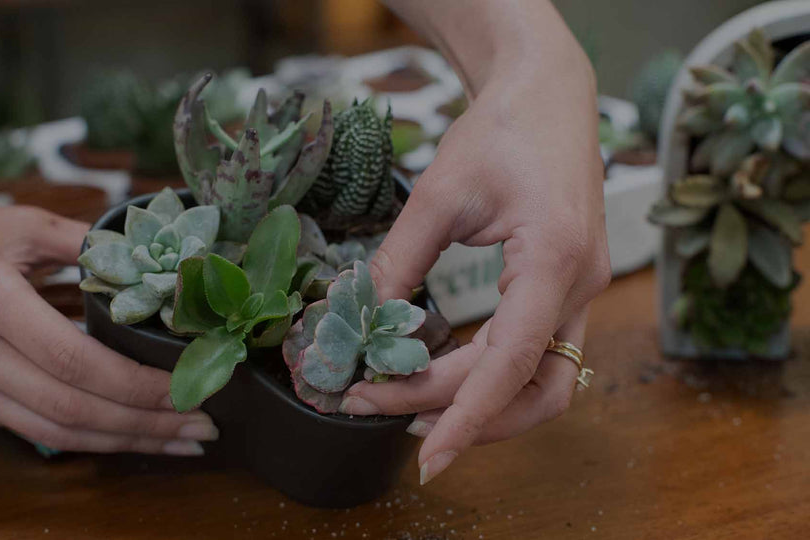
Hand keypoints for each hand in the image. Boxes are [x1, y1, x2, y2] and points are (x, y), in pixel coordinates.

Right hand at [0, 186, 215, 454]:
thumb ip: (85, 243)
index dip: (138, 385)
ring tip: (179, 441)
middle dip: (147, 424)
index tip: (190, 388)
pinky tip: (127, 434)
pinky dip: (88, 439)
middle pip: (73, 409)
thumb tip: (154, 261)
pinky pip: (33, 431)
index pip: (76, 361)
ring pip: (56, 433)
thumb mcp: (15, 224)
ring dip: (125, 442)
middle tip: (203, 427)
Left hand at [346, 37, 609, 482]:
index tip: (426, 458)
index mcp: (553, 259)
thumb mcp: (439, 193)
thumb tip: (360, 320)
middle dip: (456, 411)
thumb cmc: (499, 131)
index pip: (511, 363)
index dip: (466, 416)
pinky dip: (490, 376)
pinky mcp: (567, 288)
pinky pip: (538, 354)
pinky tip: (439, 370)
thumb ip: (400, 261)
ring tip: (402, 398)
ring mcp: (581, 290)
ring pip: (544, 382)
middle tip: (374, 402)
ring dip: (480, 404)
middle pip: (532, 388)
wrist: (546, 93)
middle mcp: (579, 285)